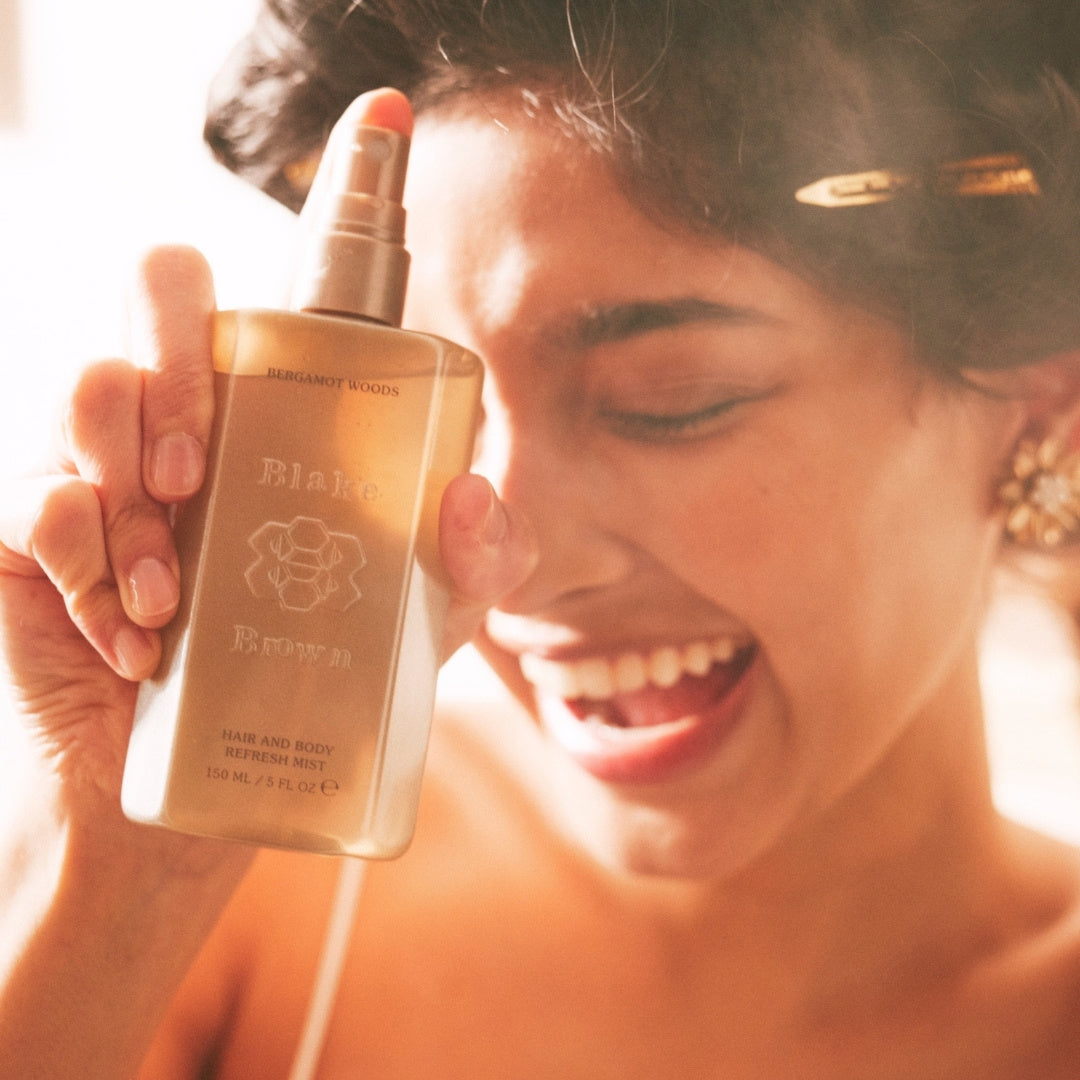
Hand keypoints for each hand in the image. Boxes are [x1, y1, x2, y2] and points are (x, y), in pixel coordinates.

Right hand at [0, 244, 535, 834]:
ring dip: (126, 479)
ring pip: (80, 382)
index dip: (337, 187)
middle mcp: (186, 416)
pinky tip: (135, 636)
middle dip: (177, 359)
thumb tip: (471, 491)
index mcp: (276, 415)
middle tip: (203, 475)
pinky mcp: (30, 538)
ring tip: (176, 584)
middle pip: (158, 286)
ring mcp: (100, 468)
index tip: (387, 119)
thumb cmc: (316, 680)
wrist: (210, 790)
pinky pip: (31, 503)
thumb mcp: (421, 624)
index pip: (282, 286)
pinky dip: (85, 566)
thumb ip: (471, 560)